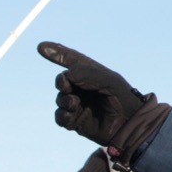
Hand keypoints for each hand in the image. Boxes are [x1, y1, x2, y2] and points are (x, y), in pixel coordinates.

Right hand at [38, 42, 171, 160]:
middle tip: (66, 85)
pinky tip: (70, 115)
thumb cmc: (123, 99)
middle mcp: (83, 88)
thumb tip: (65, 76)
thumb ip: (86, 74)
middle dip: (61, 81)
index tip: (42, 47)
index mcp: (91, 74)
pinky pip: (60, 117)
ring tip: (74, 103)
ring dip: (64, 100)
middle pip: (62, 80)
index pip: (72, 60)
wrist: (130, 124)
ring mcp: (79, 105)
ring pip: (60, 99)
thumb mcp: (108, 80)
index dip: (57, 52)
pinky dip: (62, 115)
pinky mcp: (76, 122)